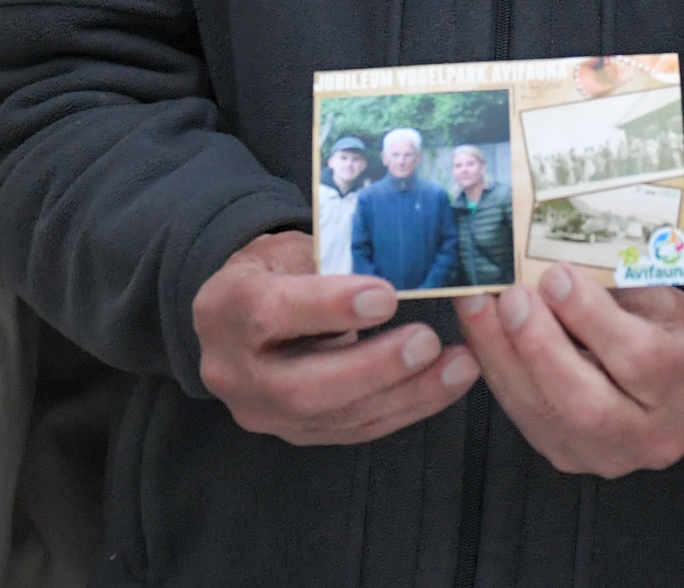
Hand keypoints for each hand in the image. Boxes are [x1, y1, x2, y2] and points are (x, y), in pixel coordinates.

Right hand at [190, 231, 477, 444]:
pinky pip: (355, 429)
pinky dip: (406, 408)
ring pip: (335, 416)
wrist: (242, 315)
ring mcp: (263, 411)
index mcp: (224, 308)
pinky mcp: (295, 433)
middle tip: (428, 341)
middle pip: (301, 386)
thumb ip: (331, 264)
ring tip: (459, 366)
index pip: (270, 313)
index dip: (329, 307)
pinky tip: (446, 385)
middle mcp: (234, 371)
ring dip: (406, 393)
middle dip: (374, 367)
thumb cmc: (275, 270)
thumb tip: (403, 267)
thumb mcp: (289, 250)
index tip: (387, 296)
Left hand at [458, 268, 683, 476]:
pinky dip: (497, 370)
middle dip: (539, 346)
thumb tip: (552, 260)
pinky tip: (480, 332)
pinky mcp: (568, 455)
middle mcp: (654, 434)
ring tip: (478, 304)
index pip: (639, 358)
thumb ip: (617, 287)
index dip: (591, 318)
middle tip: (511, 296)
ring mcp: (607, 455)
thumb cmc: (670, 329)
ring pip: (544, 414)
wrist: (679, 385)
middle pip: (587, 403)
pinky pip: (524, 415)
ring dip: (503, 355)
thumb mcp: (662, 297)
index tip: (555, 275)